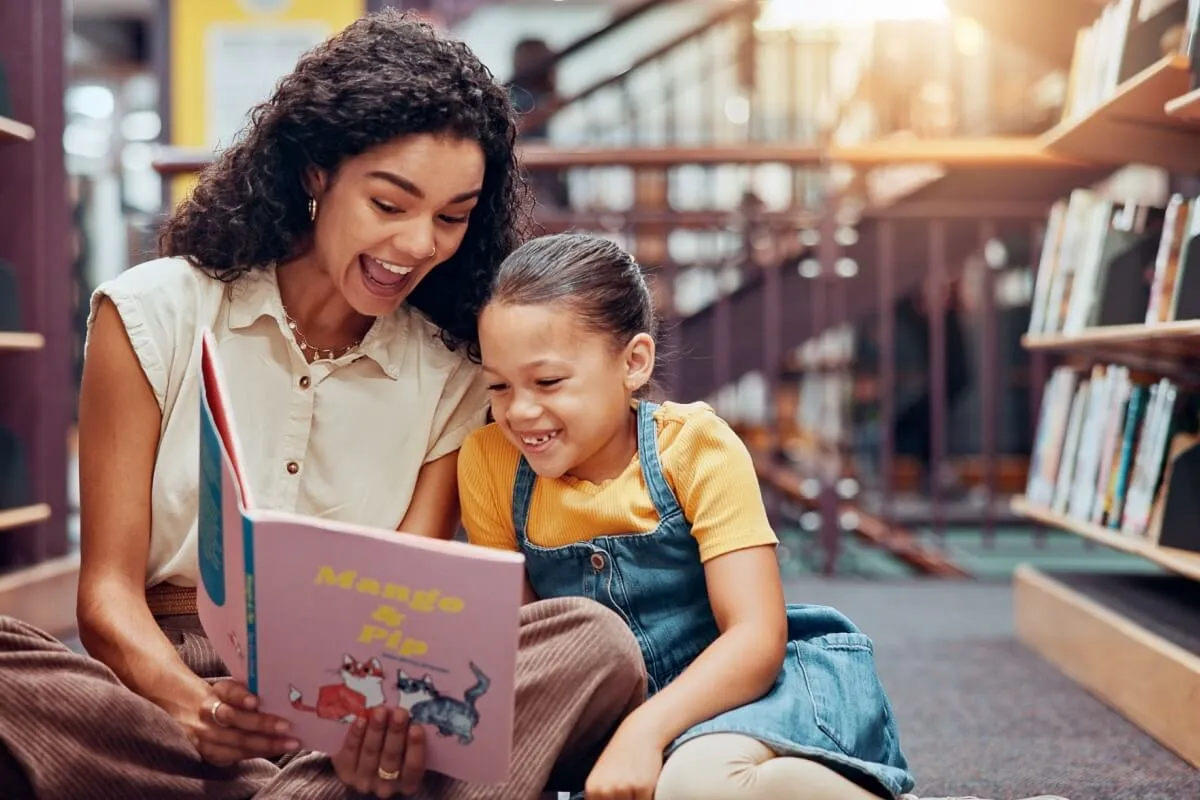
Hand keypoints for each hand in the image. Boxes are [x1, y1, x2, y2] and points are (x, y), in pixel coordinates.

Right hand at [182, 679, 301, 765]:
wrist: (190, 713)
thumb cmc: (227, 699)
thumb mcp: (234, 689)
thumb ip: (251, 691)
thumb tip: (283, 697)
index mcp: (218, 691)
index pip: (230, 692)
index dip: (241, 696)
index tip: (256, 701)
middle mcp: (208, 713)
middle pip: (234, 719)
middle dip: (262, 724)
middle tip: (287, 727)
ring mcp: (205, 736)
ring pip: (236, 742)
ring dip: (265, 744)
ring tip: (289, 744)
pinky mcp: (208, 754)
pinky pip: (235, 756)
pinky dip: (258, 754)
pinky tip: (276, 752)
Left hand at [331, 707, 425, 797]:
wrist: (364, 773)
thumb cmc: (396, 758)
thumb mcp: (408, 756)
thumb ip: (412, 743)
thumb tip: (416, 717)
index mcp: (408, 784)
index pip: (413, 768)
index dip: (415, 748)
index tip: (417, 727)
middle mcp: (386, 786)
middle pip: (391, 758)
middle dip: (395, 733)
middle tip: (399, 713)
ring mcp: (363, 780)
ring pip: (371, 753)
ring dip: (376, 730)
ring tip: (380, 711)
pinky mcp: (345, 772)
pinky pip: (350, 752)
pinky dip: (356, 734)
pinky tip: (361, 719)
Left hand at [584, 720, 663, 799]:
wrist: (639, 733)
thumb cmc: (621, 755)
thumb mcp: (602, 778)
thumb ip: (601, 797)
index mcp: (592, 790)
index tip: (617, 796)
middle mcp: (605, 790)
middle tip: (628, 789)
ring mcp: (623, 789)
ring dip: (636, 799)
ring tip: (635, 786)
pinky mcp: (642, 787)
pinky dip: (648, 797)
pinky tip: (646, 785)